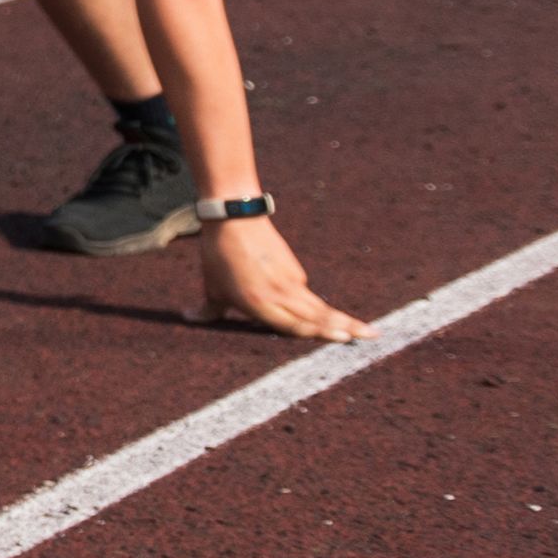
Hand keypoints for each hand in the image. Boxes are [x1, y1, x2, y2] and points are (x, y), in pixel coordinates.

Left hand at [196, 212, 368, 346]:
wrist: (234, 219)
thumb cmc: (219, 256)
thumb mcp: (212, 287)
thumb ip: (208, 310)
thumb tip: (187, 318)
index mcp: (258, 303)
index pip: (294, 325)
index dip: (318, 333)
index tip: (342, 337)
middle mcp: (279, 295)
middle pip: (317, 317)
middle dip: (343, 328)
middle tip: (370, 337)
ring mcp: (290, 282)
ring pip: (320, 307)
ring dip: (344, 320)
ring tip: (368, 331)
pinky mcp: (294, 270)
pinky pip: (310, 295)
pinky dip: (325, 309)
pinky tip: (339, 319)